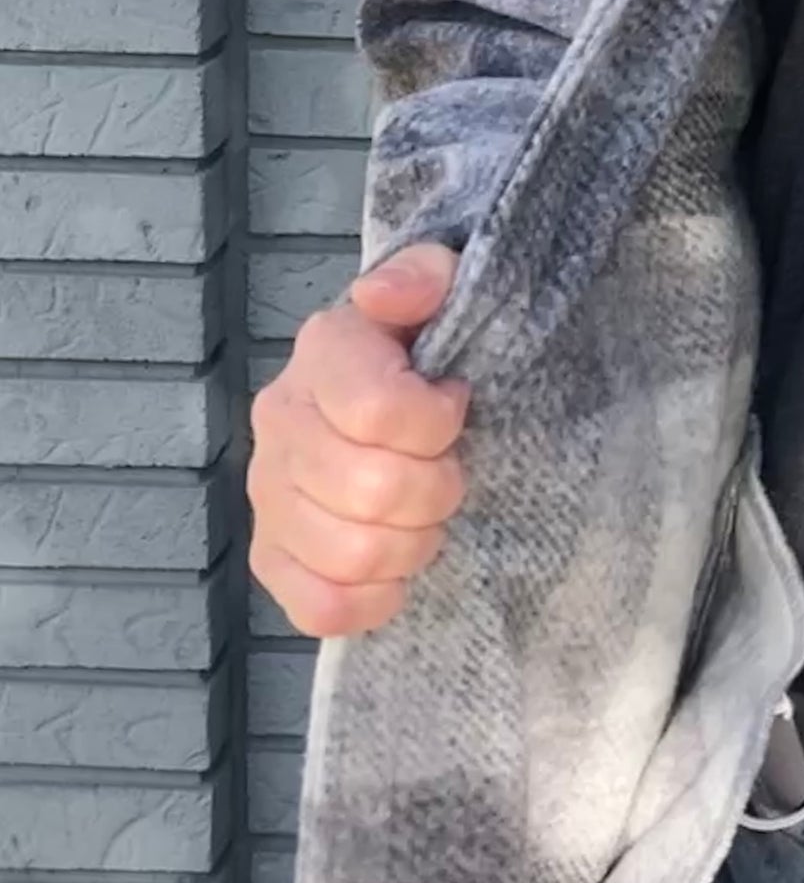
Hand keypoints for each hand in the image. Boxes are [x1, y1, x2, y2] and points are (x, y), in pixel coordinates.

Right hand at [247, 241, 469, 637]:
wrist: (401, 391)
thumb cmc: (430, 344)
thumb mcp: (443, 286)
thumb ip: (424, 275)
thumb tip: (385, 297)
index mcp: (322, 352)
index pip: (380, 412)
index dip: (438, 421)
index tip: (456, 405)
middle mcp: (280, 421)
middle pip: (373, 491)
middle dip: (438, 487)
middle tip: (449, 467)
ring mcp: (268, 496)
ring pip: (353, 554)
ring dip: (415, 542)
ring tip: (425, 512)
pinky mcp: (272, 559)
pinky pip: (321, 607)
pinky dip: (374, 597)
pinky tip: (395, 562)